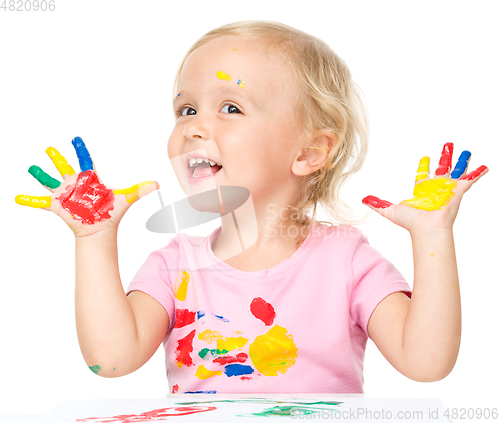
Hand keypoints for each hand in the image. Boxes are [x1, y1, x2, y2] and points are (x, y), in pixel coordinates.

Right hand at [15, 137, 158, 236]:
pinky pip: (39, 203)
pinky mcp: (57, 206)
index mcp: (89, 179)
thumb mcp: (126, 198)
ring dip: (39, 174)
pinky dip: (28, 201)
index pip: (85, 160)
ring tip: (31, 167)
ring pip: (48, 181)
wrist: (100, 230)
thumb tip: (158, 184)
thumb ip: (141, 189)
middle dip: (57, 157)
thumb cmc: (111, 213)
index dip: (80, 149)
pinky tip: (17, 198)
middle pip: (64, 167)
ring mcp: (65, 194)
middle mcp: (75, 184)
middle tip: (50, 148)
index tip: (76, 138)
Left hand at [361, 143, 487, 234]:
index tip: (425, 158)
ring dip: (462, 160)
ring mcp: (448, 189)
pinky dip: (477, 173)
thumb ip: (377, 203)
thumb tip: (362, 200)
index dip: (424, 165)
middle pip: (442, 167)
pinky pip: (469, 180)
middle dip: (445, 156)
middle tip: (448, 143)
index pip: (423, 174)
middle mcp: (436, 187)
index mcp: (422, 189)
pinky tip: (484, 167)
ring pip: (456, 170)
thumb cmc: (411, 222)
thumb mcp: (390, 210)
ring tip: (466, 150)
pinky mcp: (458, 191)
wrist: (426, 229)